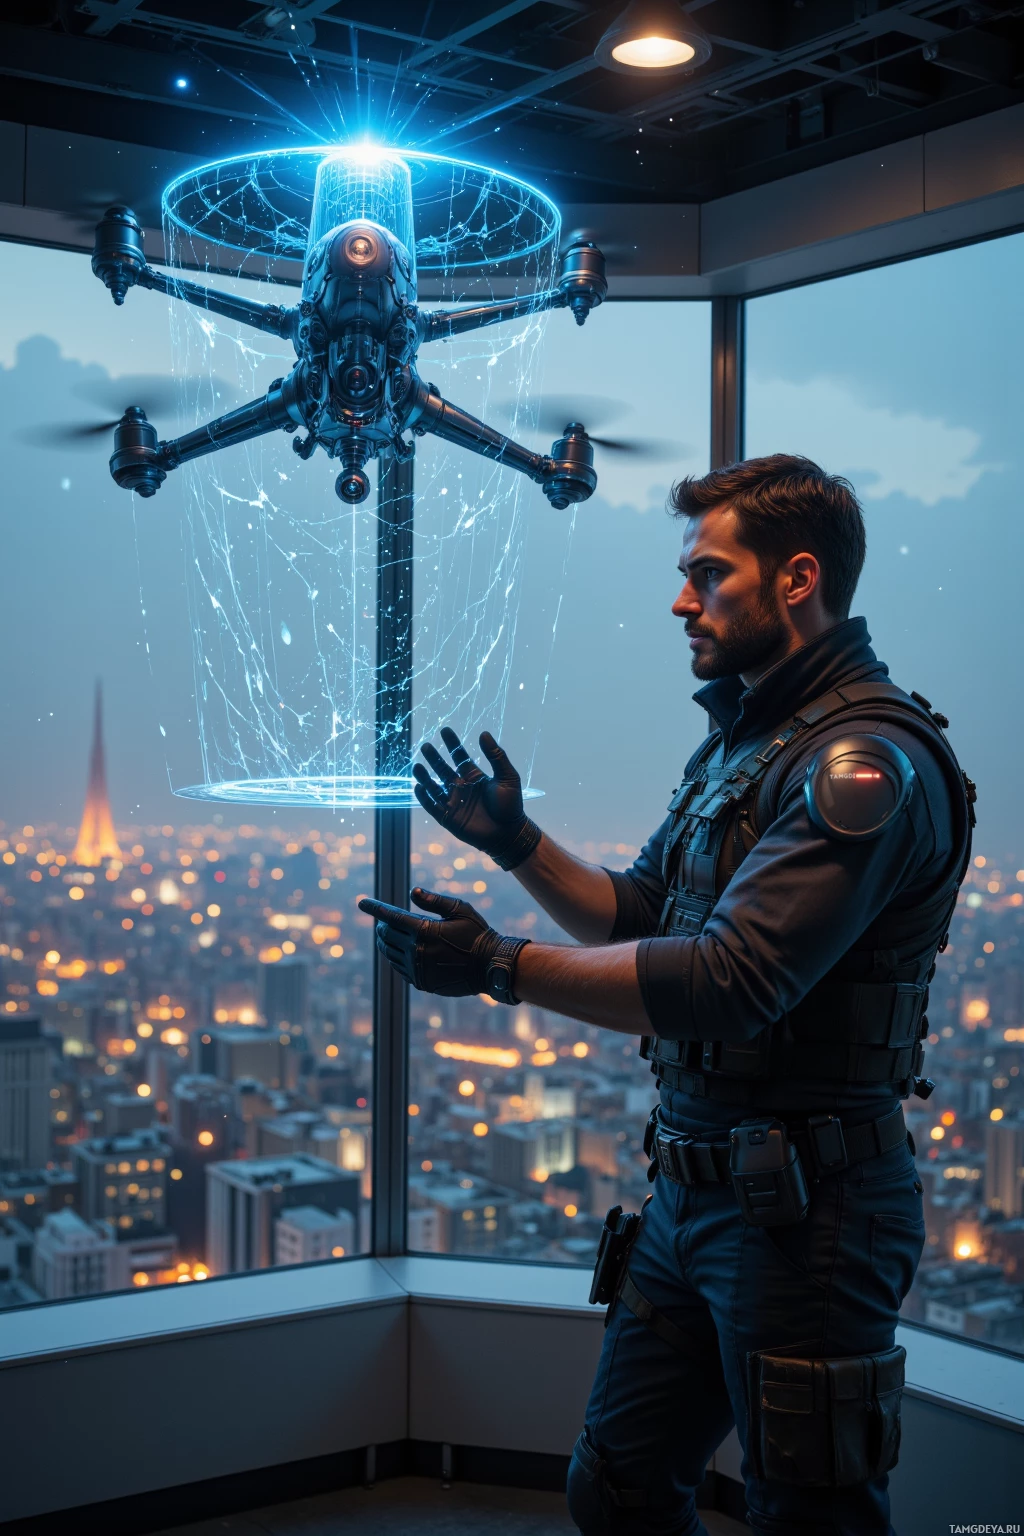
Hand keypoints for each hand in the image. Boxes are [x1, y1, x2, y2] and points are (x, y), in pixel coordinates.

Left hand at [358, 887, 528, 997]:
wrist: (490, 967)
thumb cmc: (476, 934)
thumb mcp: (460, 909)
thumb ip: (434, 901)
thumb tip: (412, 892)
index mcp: (425, 930)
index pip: (391, 917)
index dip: (375, 908)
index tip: (361, 902)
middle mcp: (417, 951)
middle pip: (386, 935)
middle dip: (382, 925)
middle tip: (384, 920)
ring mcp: (418, 969)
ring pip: (389, 953)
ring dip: (386, 942)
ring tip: (388, 934)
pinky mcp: (421, 982)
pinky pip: (399, 968)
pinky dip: (395, 957)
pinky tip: (400, 951)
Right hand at [414, 727, 541, 869]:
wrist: (509, 833)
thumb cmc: (511, 806)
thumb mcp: (507, 777)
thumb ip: (496, 756)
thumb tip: (484, 733)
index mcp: (474, 776)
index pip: (459, 756)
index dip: (452, 743)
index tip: (444, 730)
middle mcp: (461, 787)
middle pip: (442, 769)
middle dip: (434, 758)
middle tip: (426, 746)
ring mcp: (453, 802)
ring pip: (434, 787)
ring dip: (425, 777)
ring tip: (417, 766)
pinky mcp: (448, 818)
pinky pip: (432, 806)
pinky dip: (424, 797)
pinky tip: (419, 787)